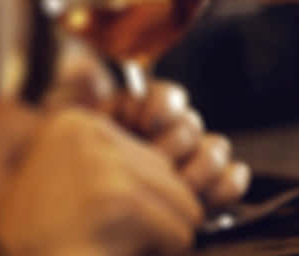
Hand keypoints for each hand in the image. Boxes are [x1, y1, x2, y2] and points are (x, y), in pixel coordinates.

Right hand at [0, 102, 202, 255]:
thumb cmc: (38, 240)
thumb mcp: (59, 181)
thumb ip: (105, 156)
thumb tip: (179, 138)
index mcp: (72, 122)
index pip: (143, 147)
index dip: (138, 188)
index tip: (111, 212)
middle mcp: (87, 133)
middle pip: (164, 167)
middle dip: (156, 208)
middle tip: (126, 234)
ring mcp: (102, 164)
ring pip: (177, 195)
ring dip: (164, 229)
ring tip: (132, 245)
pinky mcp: (118, 198)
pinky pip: (176, 225)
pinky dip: (167, 246)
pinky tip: (133, 254)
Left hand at [46, 45, 249, 208]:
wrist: (70, 224)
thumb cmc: (70, 181)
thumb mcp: (66, 139)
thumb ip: (77, 103)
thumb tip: (86, 73)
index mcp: (140, 118)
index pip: (167, 98)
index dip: (161, 106)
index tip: (145, 122)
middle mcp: (169, 138)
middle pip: (190, 125)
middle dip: (174, 143)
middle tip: (155, 163)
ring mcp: (191, 165)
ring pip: (215, 148)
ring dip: (200, 166)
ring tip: (180, 185)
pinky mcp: (208, 194)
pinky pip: (232, 179)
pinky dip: (226, 185)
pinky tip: (208, 196)